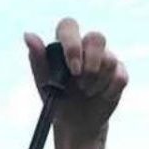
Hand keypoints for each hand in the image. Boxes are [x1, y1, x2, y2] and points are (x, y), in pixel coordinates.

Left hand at [25, 17, 128, 142]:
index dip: (73, 45)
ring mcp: (105, 58)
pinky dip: (109, 91)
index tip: (73, 70)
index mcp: (65, 44)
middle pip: (97, 37)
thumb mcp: (44, 82)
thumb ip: (37, 59)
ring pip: (109, 59)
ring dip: (96, 83)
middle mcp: (86, 47)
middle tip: (81, 84)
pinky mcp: (118, 73)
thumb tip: (28, 35)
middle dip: (91, 64)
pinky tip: (101, 97)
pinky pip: (120, 76)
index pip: (69, 26)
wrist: (75, 123)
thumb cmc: (57, 98)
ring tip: (86, 93)